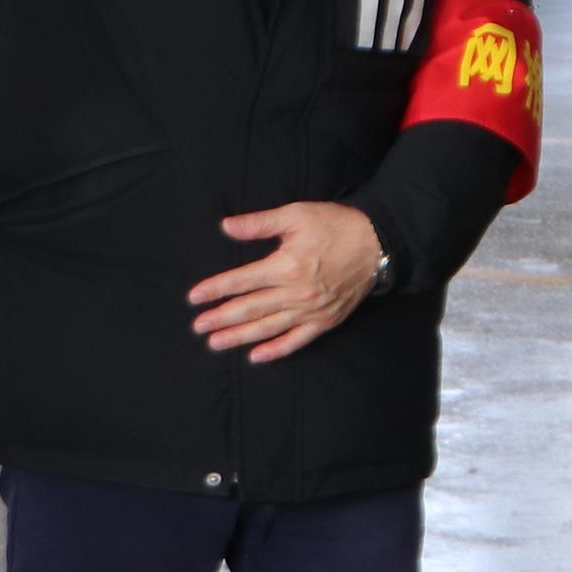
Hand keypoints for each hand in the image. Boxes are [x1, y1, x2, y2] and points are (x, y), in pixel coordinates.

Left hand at [190, 202, 386, 362]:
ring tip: (216, 343)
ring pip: (267, 328)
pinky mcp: (325, 321)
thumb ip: (259, 224)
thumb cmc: (335, 225)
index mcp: (285, 266)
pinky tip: (257, 356)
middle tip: (198, 326)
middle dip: (220, 318)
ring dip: (239, 337)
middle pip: (249, 309)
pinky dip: (276, 350)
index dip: (215, 289)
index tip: (194, 298)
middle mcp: (295, 293)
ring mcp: (310, 311)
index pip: (241, 281)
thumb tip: (226, 227)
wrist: (377, 243)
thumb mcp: (296, 215)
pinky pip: (296, 340)